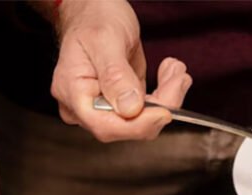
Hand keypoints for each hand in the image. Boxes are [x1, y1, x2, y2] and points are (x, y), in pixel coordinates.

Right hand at [50, 0, 191, 141]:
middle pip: (127, 126)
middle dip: (160, 106)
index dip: (137, 124)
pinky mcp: (123, 102)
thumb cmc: (94, 18)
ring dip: (167, 98)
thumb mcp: (105, 40)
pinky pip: (148, 110)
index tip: (165, 111)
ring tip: (175, 70)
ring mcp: (105, 106)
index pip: (105, 125)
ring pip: (143, 121)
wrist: (96, 9)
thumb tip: (130, 108)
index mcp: (73, 93)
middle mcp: (86, 105)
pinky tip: (170, 74)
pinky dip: (165, 95)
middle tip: (178, 78)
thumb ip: (115, 76)